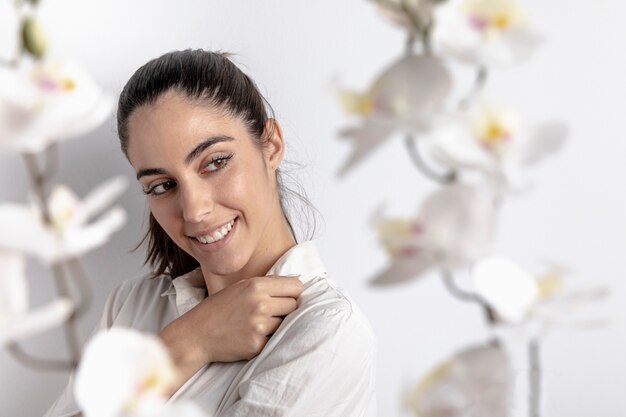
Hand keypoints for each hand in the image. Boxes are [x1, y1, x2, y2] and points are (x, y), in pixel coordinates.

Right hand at [159, 275, 302, 390]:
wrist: (197, 334)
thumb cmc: (219, 308)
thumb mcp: (241, 287)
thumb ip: (267, 285)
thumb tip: (297, 287)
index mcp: (256, 286)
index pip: (296, 286)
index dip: (293, 292)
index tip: (287, 296)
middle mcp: (260, 304)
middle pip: (294, 305)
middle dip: (286, 308)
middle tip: (269, 311)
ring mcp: (259, 326)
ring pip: (286, 323)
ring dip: (276, 324)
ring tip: (257, 323)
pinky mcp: (257, 345)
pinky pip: (275, 339)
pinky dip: (267, 338)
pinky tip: (251, 335)